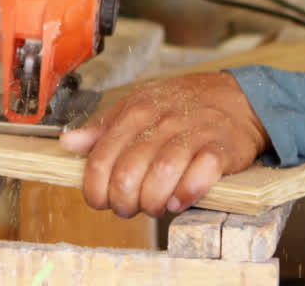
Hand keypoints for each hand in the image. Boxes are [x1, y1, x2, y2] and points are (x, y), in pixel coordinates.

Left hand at [60, 71, 268, 218]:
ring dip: (154, 201)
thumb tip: (69, 144)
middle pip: (128, 173)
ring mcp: (192, 134)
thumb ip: (102, 129)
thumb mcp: (136, 107)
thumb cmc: (181, 106)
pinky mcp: (221, 149)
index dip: (96, 190)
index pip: (101, 159)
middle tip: (131, 207)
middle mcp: (160, 122)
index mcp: (134, 113)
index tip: (101, 200)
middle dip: (124, 202)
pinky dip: (188, 192)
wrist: (235, 96)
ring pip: (162, 175)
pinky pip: (201, 174)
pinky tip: (181, 200)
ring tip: (156, 206)